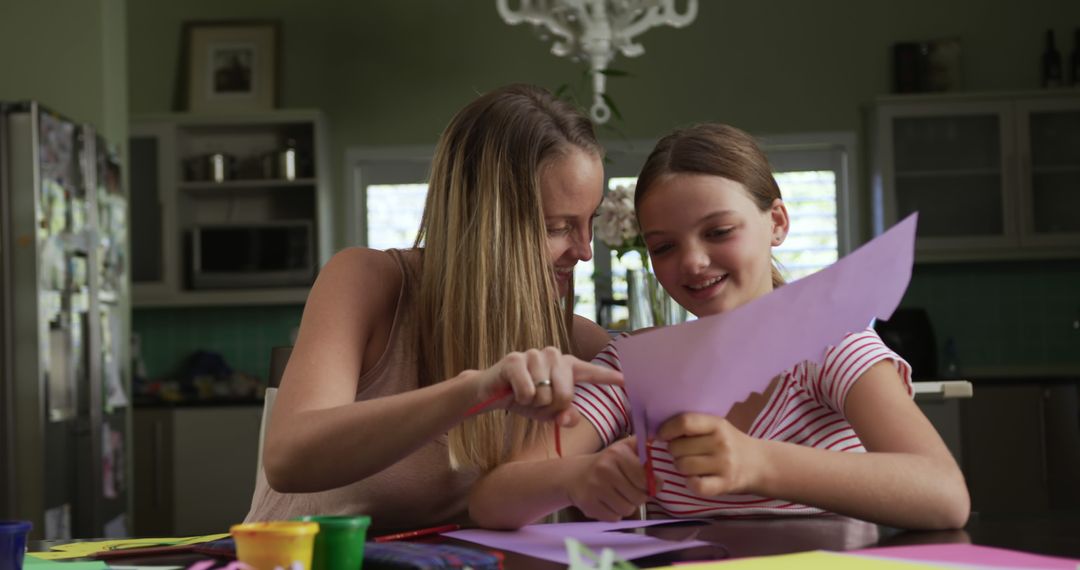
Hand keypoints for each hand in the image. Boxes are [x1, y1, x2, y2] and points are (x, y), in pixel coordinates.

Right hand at [465, 347, 622, 424]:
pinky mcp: (515, 359)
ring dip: (532, 403)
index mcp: (567, 366)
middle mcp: (554, 355)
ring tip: (524, 394)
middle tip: (537, 403)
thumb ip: (565, 415)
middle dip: (551, 407)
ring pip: (544, 395)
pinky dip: (520, 398)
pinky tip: (512, 390)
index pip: (592, 372)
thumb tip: (569, 419)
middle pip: (566, 394)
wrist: (490, 392)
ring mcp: (534, 354)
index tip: (628, 381)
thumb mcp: (549, 412)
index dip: (610, 377)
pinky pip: (527, 391)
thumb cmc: (525, 400)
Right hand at [568, 436, 649, 521]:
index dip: (652, 485)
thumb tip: (657, 441)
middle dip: (639, 497)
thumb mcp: (623, 448)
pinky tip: (607, 503)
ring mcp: (595, 487)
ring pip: (627, 509)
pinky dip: (614, 514)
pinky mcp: (588, 504)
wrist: (573, 475)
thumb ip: (642, 446)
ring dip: (627, 506)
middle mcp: (605, 469)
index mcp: (617, 454)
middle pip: (638, 497)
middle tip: (632, 491)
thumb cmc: (606, 463)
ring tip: (619, 497)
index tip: (650, 485)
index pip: (645, 478)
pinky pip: (614, 518)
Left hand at [657, 413, 760, 496]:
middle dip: (674, 451)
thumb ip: (693, 426)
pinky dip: (691, 483)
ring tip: (691, 465)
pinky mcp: (725, 484)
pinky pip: (696, 485)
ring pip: (683, 466)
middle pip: (678, 447)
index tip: (661, 435)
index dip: (667, 429)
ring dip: (681, 466)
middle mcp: (720, 443)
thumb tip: (658, 432)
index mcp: (716, 424)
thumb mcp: (716, 427)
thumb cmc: (730, 443)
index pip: (684, 422)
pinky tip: (695, 479)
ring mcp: (724, 464)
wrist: (759, 464)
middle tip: (684, 452)